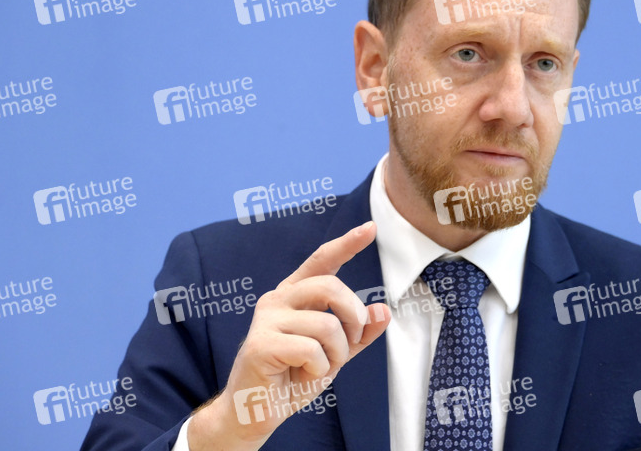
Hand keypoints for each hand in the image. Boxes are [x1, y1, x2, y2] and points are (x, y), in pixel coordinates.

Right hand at [187, 221, 390, 450]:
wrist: (258, 412)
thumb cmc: (293, 378)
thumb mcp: (335, 354)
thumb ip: (358, 333)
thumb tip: (383, 310)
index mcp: (294, 295)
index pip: (322, 261)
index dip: (347, 244)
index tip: (370, 227)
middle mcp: (277, 299)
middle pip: (331, 287)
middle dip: (353, 317)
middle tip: (350, 343)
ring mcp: (266, 319)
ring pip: (326, 324)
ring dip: (336, 354)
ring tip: (320, 368)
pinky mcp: (260, 344)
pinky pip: (311, 349)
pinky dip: (319, 368)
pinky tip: (303, 375)